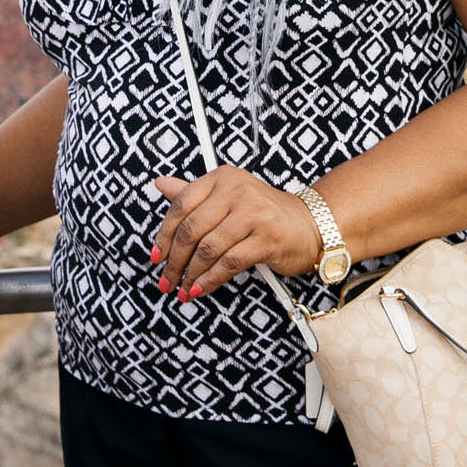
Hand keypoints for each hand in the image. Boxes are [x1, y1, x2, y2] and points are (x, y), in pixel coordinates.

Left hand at [151, 167, 321, 296]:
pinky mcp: (266, 238)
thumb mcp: (228, 195)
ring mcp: (253, 214)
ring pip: (208, 249)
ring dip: (191, 274)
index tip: (156, 256)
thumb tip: (160, 184)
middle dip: (175, 261)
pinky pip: (229, 263)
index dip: (164, 235)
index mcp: (222, 178)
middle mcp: (237, 191)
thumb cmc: (264, 212)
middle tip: (167, 279)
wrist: (310, 225)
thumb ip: (193, 192)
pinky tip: (202, 288)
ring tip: (184, 288)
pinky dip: (211, 280)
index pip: (181, 205)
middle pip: (192, 229)